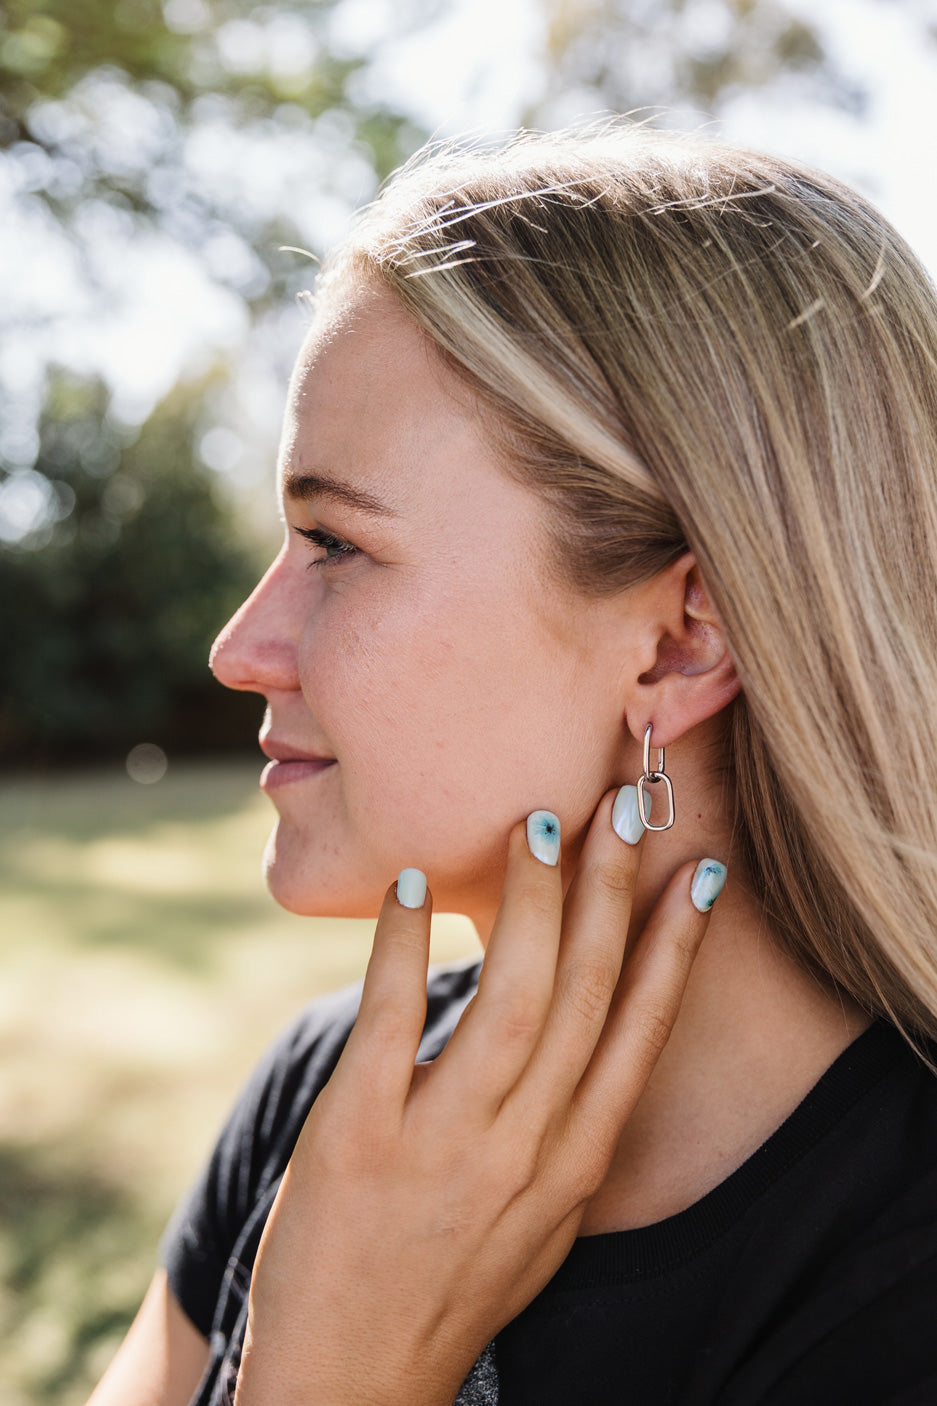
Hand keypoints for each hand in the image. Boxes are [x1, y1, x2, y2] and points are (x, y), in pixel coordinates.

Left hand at [235, 790, 723, 1405]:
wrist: (351, 1383)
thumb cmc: (450, 1285)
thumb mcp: (538, 1217)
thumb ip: (564, 1127)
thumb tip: (583, 1035)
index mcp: (575, 1162)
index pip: (640, 1032)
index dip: (674, 946)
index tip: (696, 871)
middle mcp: (526, 1148)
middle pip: (586, 995)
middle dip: (610, 892)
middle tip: (618, 807)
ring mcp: (445, 1142)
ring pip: (511, 997)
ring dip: (531, 903)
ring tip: (537, 827)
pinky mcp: (358, 1137)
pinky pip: (392, 1018)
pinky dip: (405, 945)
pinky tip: (412, 887)